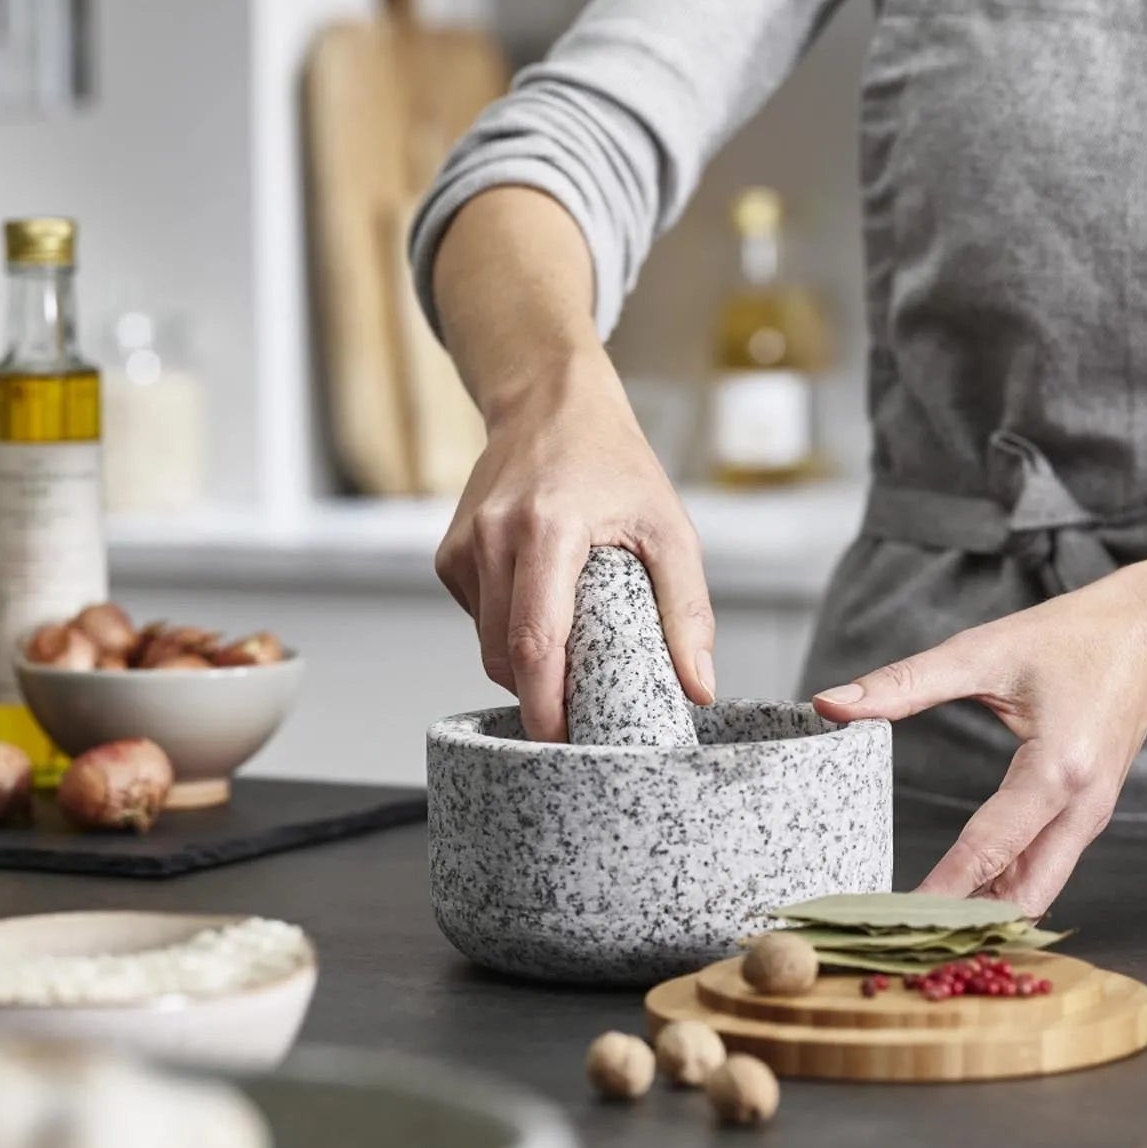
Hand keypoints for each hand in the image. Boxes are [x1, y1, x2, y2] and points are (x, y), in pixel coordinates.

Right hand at [434, 353, 715, 741]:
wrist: (550, 405)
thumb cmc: (614, 464)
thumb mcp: (669, 529)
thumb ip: (687, 610)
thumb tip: (698, 687)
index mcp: (546, 529)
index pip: (534, 641)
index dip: (544, 704)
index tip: (565, 742)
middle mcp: (493, 536)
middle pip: (505, 655)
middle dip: (540, 696)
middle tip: (583, 713)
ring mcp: (463, 546)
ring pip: (488, 644)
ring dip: (527, 664)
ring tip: (572, 645)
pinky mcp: (449, 555)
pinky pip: (480, 619)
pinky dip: (510, 630)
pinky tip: (543, 601)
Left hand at [812, 567, 1146, 913]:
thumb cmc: (1074, 638)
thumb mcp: (983, 652)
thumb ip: (904, 683)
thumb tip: (832, 703)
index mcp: (1058, 771)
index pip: (989, 851)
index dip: (940, 890)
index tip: (895, 919)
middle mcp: (1083, 808)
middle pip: (1024, 897)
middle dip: (966, 922)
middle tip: (902, 934)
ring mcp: (1091, 817)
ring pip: (1038, 891)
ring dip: (985, 911)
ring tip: (921, 926)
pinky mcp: (1088, 816)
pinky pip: (1046, 868)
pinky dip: (1006, 888)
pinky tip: (964, 894)